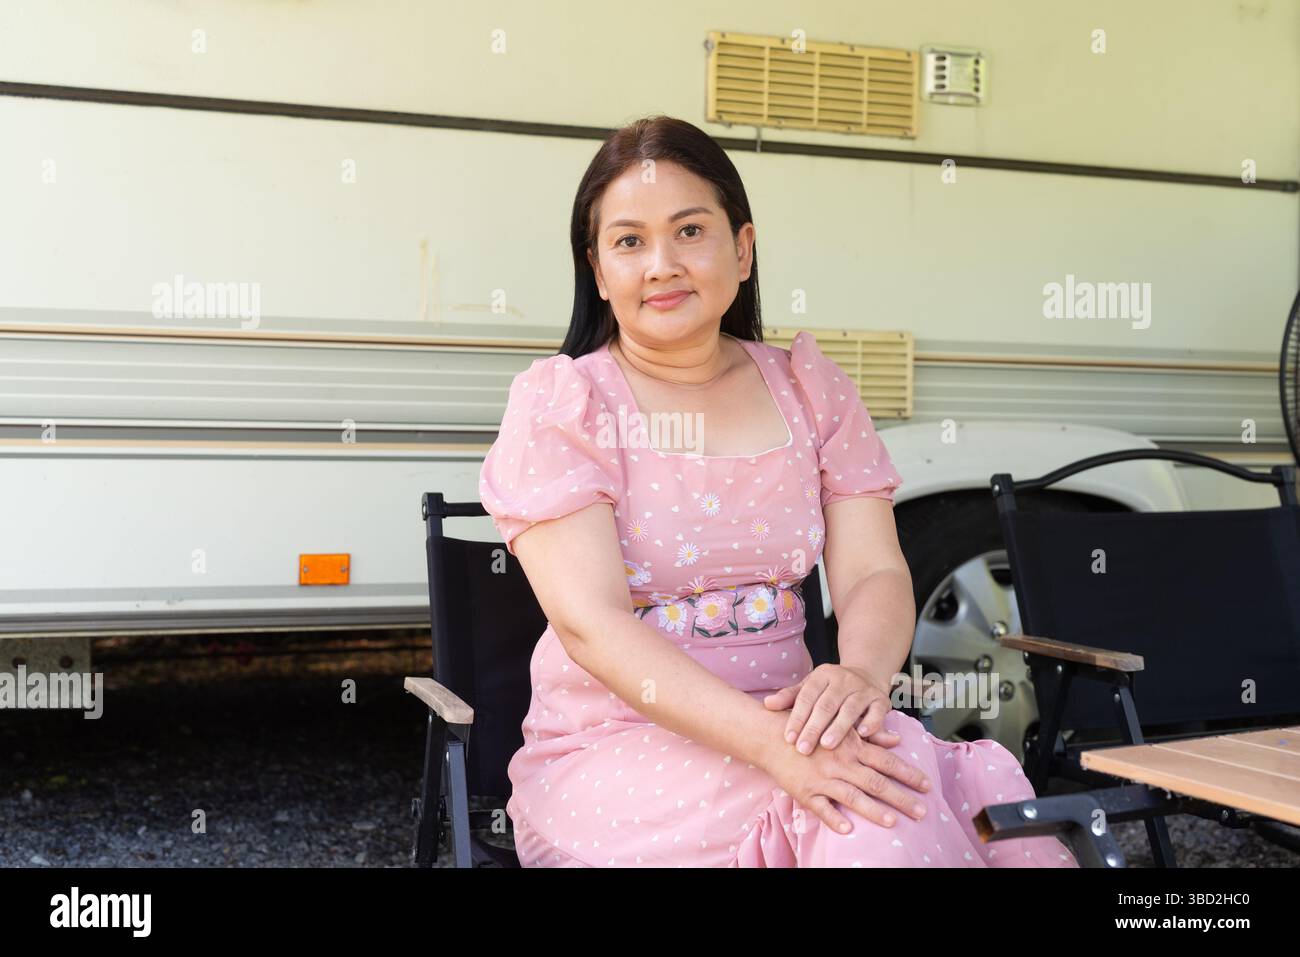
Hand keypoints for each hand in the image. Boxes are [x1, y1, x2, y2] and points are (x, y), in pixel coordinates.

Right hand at [762, 722, 932, 833]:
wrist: (773, 736)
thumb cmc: (811, 729)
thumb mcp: (841, 727)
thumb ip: (870, 735)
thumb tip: (896, 740)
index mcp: (852, 746)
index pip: (886, 761)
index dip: (908, 773)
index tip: (927, 785)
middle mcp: (841, 763)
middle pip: (876, 782)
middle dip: (901, 798)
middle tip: (921, 811)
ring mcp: (823, 778)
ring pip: (852, 796)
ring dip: (873, 811)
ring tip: (893, 822)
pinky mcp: (805, 791)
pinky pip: (821, 808)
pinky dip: (834, 819)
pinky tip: (848, 830)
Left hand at [764, 664, 897, 754]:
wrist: (865, 674)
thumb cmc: (830, 689)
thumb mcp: (809, 688)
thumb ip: (789, 697)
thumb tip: (766, 704)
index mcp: (822, 675)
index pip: (807, 697)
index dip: (797, 718)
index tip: (788, 739)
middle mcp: (843, 679)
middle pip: (826, 704)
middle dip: (814, 728)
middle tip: (803, 749)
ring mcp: (863, 689)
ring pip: (850, 708)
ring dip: (839, 728)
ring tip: (827, 745)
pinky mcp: (881, 699)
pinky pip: (877, 711)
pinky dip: (871, 723)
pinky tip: (863, 736)